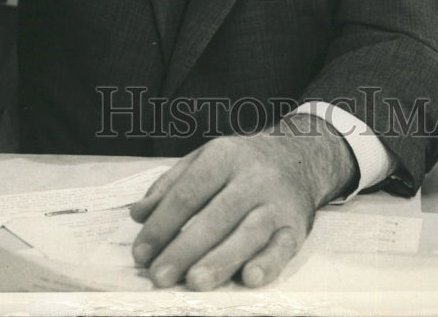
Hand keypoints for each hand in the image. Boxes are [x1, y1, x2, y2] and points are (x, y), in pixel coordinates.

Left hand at [130, 118, 357, 290]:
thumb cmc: (241, 162)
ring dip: (221, 259)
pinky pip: (283, 248)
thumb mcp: (205, 159)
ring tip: (195, 282)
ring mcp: (276, 203)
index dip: (162, 224)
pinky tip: (249, 278)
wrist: (298, 156)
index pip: (189, 192)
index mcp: (224, 157)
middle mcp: (252, 178)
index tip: (141, 253)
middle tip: (159, 276)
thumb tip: (139, 215)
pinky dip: (268, 264)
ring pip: (248, 233)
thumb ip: (170, 185)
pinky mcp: (297, 226)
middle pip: (216, 215)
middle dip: (185, 248)